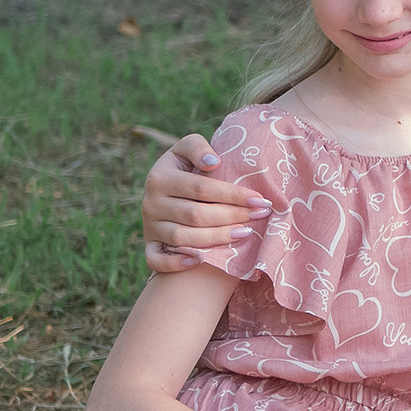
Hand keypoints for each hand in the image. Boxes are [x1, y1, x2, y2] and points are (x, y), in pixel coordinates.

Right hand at [142, 134, 269, 271]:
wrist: (162, 191)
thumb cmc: (185, 168)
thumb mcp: (186, 150)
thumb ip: (198, 148)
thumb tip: (213, 163)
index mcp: (160, 178)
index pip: (201, 188)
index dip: (233, 194)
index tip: (260, 199)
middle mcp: (151, 203)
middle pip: (196, 215)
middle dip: (232, 216)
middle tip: (260, 216)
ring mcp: (150, 227)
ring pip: (182, 238)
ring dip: (216, 238)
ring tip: (245, 233)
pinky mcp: (150, 245)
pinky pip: (156, 259)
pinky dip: (176, 263)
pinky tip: (200, 260)